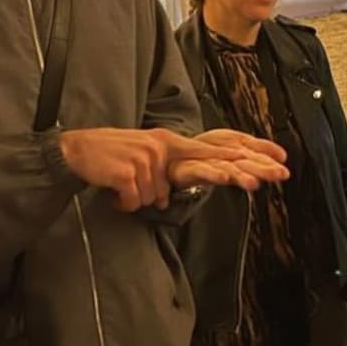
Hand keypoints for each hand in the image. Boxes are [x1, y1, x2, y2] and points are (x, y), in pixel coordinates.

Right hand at [58, 127, 285, 212]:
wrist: (74, 153)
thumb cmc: (111, 161)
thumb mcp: (147, 160)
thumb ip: (167, 172)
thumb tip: (173, 195)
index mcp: (171, 142)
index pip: (214, 149)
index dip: (243, 156)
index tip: (272, 163)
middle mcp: (163, 146)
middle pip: (207, 165)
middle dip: (234, 176)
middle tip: (257, 185)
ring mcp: (147, 157)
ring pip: (158, 195)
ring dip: (139, 199)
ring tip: (124, 193)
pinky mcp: (130, 170)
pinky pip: (136, 199)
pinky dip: (124, 203)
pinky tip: (115, 195)